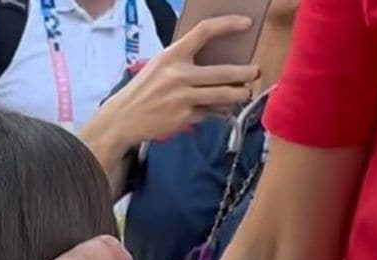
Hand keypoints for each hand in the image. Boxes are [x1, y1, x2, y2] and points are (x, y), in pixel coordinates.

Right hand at [98, 17, 258, 149]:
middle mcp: (178, 76)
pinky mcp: (183, 118)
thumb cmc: (143, 91)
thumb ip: (183, 60)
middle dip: (244, 73)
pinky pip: (208, 113)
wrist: (122, 119)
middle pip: (223, 72)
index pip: (205, 31)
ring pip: (221, 95)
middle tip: (254, 72)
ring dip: (238, 95)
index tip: (246, 24)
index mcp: (172, 56)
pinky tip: (220, 110)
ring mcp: (182, 99)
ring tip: (245, 93)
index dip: (228, 24)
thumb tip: (215, 61)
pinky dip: (216, 111)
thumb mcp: (159, 66)